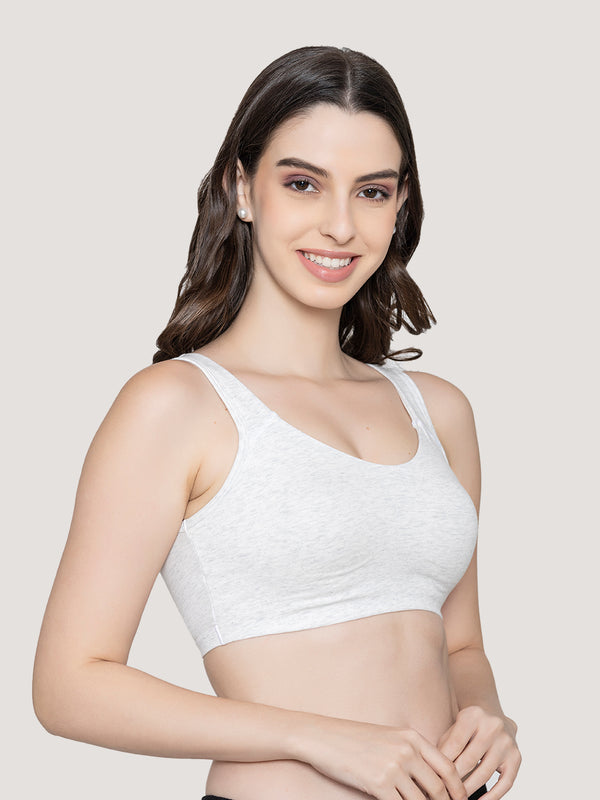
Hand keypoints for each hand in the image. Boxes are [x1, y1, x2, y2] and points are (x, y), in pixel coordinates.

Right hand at [298, 716, 468, 799]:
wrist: (323, 737)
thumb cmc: (354, 739)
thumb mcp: (388, 737)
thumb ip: (412, 753)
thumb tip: (431, 779)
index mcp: (412, 737)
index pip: (447, 767)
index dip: (459, 790)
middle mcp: (406, 750)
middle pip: (439, 788)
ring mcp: (393, 766)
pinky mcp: (378, 783)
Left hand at [436, 706, 520, 798]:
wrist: (494, 716)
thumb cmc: (467, 727)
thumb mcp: (454, 728)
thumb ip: (444, 746)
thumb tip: (432, 772)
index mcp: (473, 715)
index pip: (454, 744)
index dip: (443, 764)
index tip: (434, 779)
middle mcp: (492, 726)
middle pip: (469, 760)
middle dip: (454, 779)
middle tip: (445, 791)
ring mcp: (507, 742)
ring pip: (485, 773)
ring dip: (469, 789)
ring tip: (458, 798)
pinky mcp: (516, 757)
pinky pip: (505, 783)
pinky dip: (492, 797)